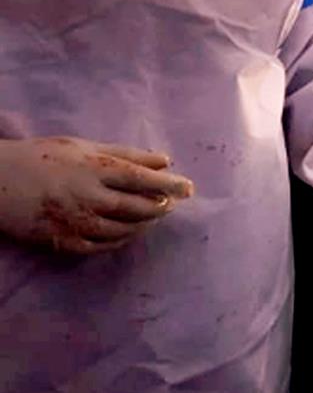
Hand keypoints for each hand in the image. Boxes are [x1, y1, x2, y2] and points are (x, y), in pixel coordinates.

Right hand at [0, 137, 194, 255]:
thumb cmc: (43, 157)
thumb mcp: (84, 147)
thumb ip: (126, 154)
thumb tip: (165, 161)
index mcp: (93, 169)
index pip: (142, 179)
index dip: (169, 185)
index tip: (189, 188)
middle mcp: (87, 197)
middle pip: (137, 207)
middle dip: (161, 206)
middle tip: (173, 203)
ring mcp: (75, 223)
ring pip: (124, 229)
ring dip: (145, 224)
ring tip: (154, 215)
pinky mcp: (63, 242)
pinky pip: (103, 246)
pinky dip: (122, 239)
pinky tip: (130, 231)